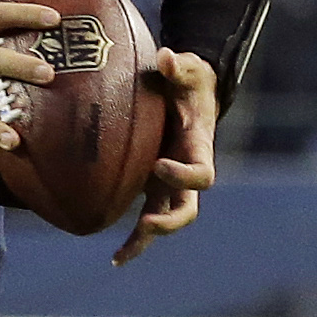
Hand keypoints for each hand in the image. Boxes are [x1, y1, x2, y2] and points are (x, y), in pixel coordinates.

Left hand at [114, 47, 220, 265]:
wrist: (188, 94)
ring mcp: (170, 184)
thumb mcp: (186, 69)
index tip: (159, 163)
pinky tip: (114, 259)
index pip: (201, 172)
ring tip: (120, 256)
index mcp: (198, 147)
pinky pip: (145, 220)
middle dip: (169, 221)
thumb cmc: (187, 81)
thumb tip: (166, 57)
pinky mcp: (153, 187)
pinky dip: (133, 241)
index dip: (184, 174)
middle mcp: (187, 171)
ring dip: (146, 239)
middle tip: (146, 223)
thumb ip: (178, 66)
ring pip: (166, 221)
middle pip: (188, 209)